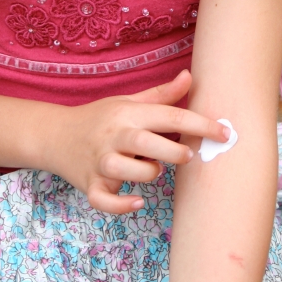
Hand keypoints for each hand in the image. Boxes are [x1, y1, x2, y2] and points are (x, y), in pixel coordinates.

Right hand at [46, 70, 229, 212]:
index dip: (201, 124)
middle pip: (149, 144)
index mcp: (128, 114)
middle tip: (188, 154)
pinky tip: (138, 201)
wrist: (56, 135)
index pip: (170, 116)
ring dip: (149, 175)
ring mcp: (100, 162)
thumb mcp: (129, 102)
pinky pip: (105, 201)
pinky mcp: (90, 185)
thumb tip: (190, 77)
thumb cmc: (101, 118)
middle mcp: (114, 136)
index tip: (225, 134)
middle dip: (175, 151)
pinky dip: (122, 204)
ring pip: (130, 172)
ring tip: (151, 169)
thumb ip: (162, 94)